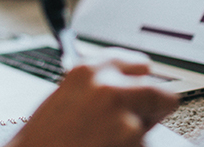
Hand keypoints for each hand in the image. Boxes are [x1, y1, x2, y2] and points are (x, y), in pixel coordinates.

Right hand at [5, 59, 177, 146]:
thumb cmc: (43, 137)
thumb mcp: (68, 94)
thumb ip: (99, 83)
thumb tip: (127, 83)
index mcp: (89, 69)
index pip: (140, 64)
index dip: (141, 80)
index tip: (140, 88)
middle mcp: (109, 87)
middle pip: (160, 92)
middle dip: (152, 107)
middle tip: (137, 118)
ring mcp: (123, 116)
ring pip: (150, 125)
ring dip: (136, 133)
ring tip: (104, 138)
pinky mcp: (132, 142)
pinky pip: (143, 145)